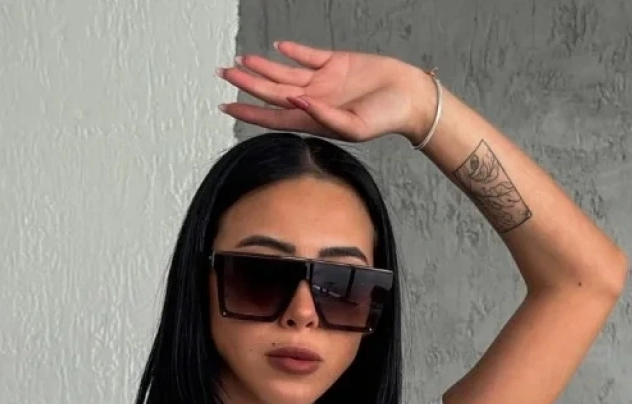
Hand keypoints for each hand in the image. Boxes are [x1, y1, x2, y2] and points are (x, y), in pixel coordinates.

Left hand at [217, 41, 435, 144]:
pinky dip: (293, 50)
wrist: (409, 98)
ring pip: (284, 72)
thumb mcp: (354, 127)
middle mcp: (312, 101)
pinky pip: (309, 55)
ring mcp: (323, 82)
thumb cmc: (385, 119)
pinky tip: (278, 46)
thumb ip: (323, 117)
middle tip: (222, 72)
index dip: (247, 112)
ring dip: (262, 66)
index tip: (225, 107)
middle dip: (245, 82)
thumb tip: (294, 101)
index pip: (271, 116)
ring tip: (240, 59)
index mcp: (313, 120)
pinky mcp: (336, 64)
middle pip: (271, 91)